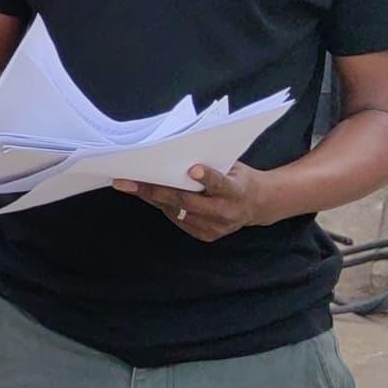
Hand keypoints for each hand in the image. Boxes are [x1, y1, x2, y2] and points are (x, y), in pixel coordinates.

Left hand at [115, 162, 269, 242]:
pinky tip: (147, 196)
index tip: (192, 169)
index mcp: (237, 191)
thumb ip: (211, 163)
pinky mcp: (207, 236)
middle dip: (156, 191)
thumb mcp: (232, 165)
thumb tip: (177, 151)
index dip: (207, 177)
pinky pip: (179, 220)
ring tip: (129, 186)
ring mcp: (216, 227)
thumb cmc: (238, 177)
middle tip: (130, 181)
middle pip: (187, 202)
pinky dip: (163, 207)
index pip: (221, 184)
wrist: (257, 204)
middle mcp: (226, 212)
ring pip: (177, 212)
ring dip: (152, 199)